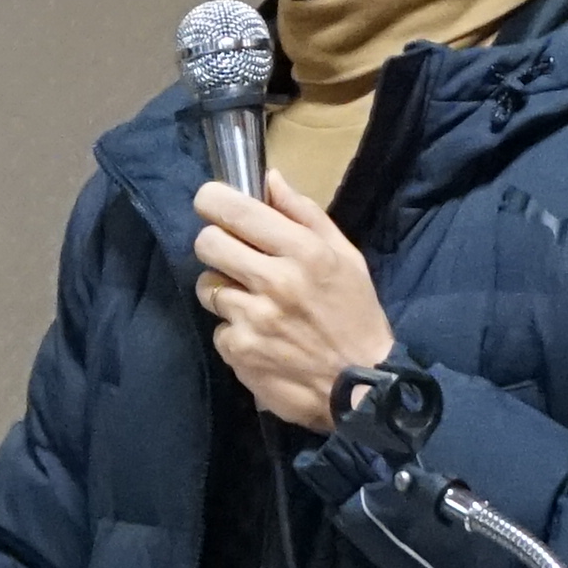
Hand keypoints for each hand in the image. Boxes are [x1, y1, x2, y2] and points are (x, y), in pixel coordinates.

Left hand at [191, 175, 394, 433]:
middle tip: (232, 256)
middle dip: (215, 244)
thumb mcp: (345, 257)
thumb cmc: (355, 315)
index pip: (235, 209)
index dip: (212, 200)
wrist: (361, 389)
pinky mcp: (239, 351)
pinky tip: (260, 337)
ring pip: (207, 286)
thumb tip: (269, 178)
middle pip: (207, 243)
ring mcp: (253, 318)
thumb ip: (305, 214)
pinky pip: (217, 327)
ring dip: (223, 290)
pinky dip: (234, 331)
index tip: (212, 204)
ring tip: (252, 302)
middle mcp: (274, 281)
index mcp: (303, 251)